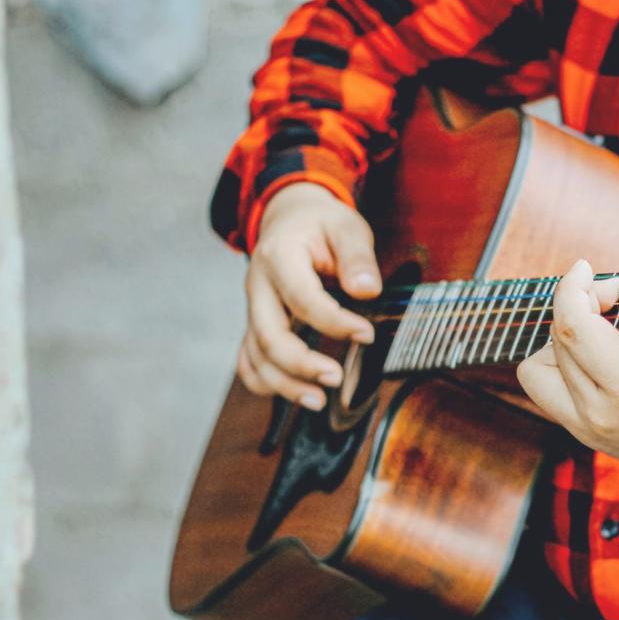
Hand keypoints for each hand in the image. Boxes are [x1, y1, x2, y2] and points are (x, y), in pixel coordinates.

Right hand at [237, 182, 382, 408]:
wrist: (290, 218)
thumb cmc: (322, 226)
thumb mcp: (346, 227)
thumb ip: (357, 257)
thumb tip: (368, 289)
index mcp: (279, 257)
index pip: (302, 298)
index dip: (334, 322)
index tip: (366, 334)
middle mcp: (258, 287)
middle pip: (269, 335)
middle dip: (301, 363)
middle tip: (336, 378)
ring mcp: (254, 309)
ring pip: (257, 355)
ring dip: (284, 384)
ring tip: (318, 401)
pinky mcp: (258, 325)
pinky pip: (250, 361)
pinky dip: (266, 383)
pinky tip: (295, 395)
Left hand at [516, 208, 618, 489]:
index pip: (572, 324)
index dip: (575, 286)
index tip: (590, 271)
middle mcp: (604, 413)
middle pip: (557, 338)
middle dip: (578, 305)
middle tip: (614, 297)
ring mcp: (591, 430)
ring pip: (537, 368)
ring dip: (562, 340)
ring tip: (602, 331)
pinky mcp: (586, 437)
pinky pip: (545, 390)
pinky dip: (560, 366)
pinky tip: (596, 355)